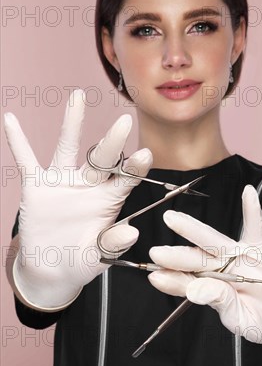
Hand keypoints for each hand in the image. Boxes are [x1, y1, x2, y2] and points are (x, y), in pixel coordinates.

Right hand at [4, 89, 152, 310]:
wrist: (52, 269)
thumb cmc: (82, 260)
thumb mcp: (98, 256)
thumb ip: (112, 244)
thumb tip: (133, 232)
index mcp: (109, 199)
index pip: (126, 178)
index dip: (135, 167)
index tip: (145, 155)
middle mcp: (89, 185)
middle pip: (102, 159)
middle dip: (112, 142)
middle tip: (124, 122)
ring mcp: (63, 182)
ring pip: (68, 148)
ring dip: (72, 123)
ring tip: (78, 96)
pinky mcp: (37, 187)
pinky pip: (26, 161)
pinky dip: (18, 142)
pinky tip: (11, 119)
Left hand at [148, 185, 261, 355]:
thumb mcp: (242, 319)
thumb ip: (221, 303)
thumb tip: (195, 291)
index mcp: (210, 289)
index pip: (186, 283)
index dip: (171, 280)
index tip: (155, 277)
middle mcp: (218, 269)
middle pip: (194, 259)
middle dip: (175, 255)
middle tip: (154, 252)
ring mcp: (237, 256)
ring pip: (213, 240)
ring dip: (193, 229)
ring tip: (172, 219)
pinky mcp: (259, 247)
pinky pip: (255, 227)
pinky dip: (253, 211)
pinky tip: (248, 193)